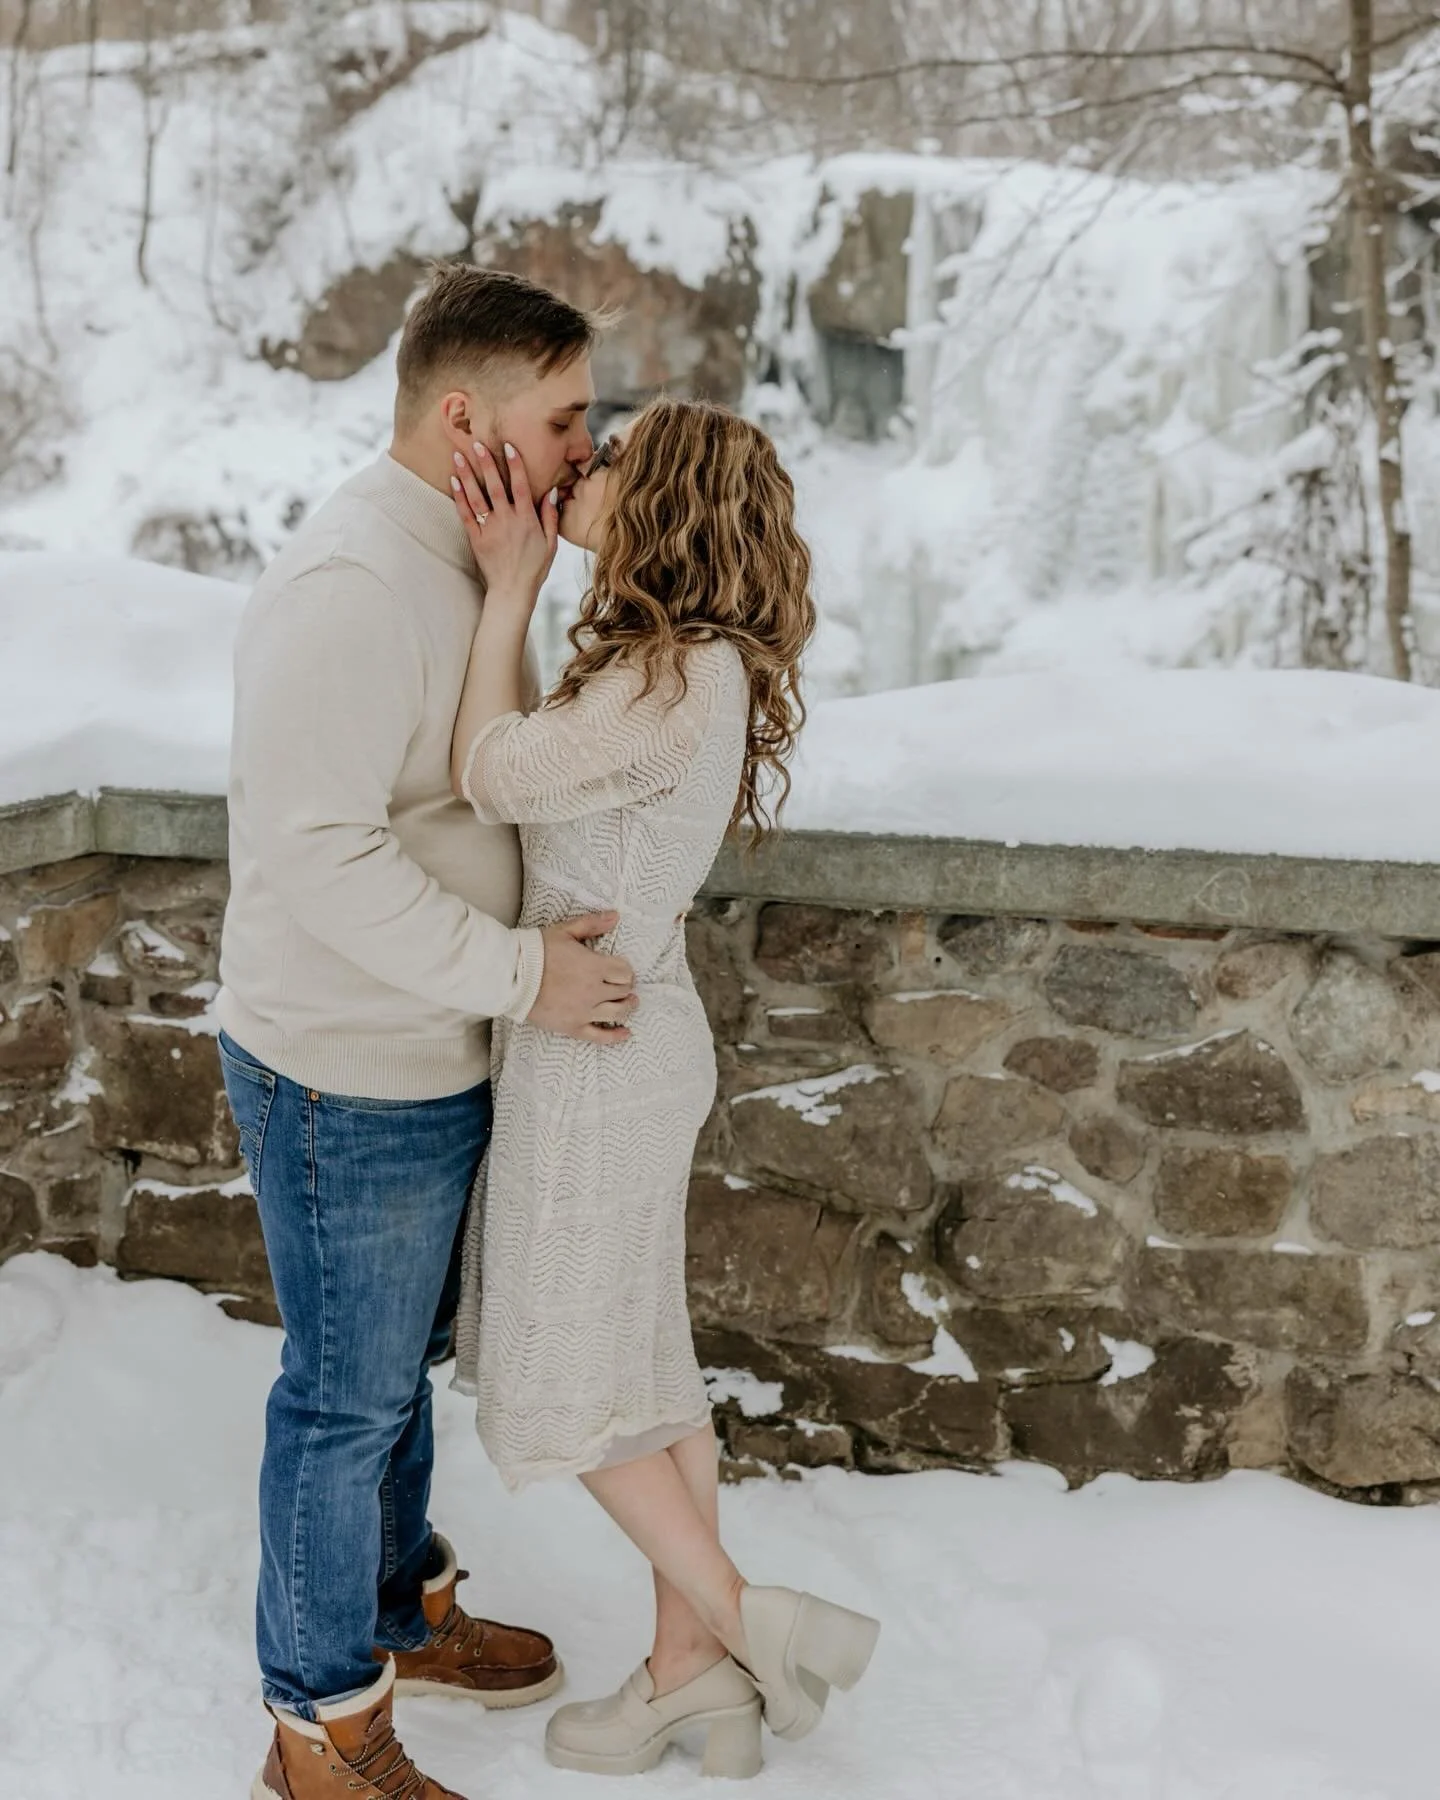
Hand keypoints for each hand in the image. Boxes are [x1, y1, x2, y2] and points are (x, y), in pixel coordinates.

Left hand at [451, 441, 558, 604]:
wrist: (512, 591)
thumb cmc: (534, 568)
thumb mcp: (551, 544)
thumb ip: (551, 516)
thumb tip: (552, 492)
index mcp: (527, 520)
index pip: (521, 486)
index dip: (514, 465)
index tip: (508, 446)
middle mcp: (507, 520)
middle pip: (495, 486)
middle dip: (485, 463)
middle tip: (476, 443)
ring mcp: (490, 529)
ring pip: (477, 496)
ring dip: (467, 474)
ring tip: (458, 455)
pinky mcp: (476, 539)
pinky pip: (466, 514)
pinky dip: (459, 497)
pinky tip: (454, 481)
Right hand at [527, 911, 638, 1043]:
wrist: (511, 977)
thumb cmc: (536, 952)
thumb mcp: (565, 931)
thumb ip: (591, 924)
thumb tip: (615, 916)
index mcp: (594, 967)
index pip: (625, 972)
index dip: (625, 970)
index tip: (620, 969)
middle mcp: (594, 992)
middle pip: (623, 992)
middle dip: (626, 986)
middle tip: (622, 984)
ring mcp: (584, 1012)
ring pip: (618, 1013)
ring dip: (628, 1007)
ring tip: (630, 1002)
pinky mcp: (572, 1027)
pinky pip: (600, 1036)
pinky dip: (615, 1036)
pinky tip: (625, 1033)